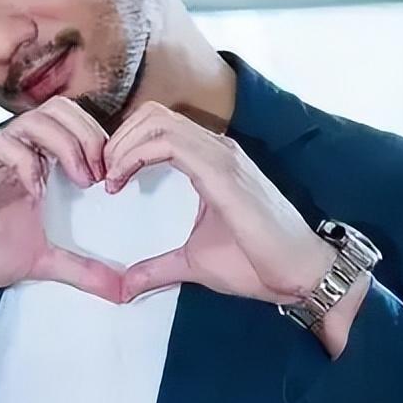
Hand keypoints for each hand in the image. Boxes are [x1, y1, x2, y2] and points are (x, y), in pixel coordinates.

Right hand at [0, 96, 122, 306]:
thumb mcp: (42, 263)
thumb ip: (82, 271)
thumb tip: (123, 291)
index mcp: (37, 163)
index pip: (75, 123)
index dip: (102, 141)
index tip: (114, 179)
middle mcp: (18, 152)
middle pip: (61, 109)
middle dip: (90, 135)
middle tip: (102, 173)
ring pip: (36, 118)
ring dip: (67, 143)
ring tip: (80, 178)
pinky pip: (4, 145)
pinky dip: (29, 162)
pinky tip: (37, 191)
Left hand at [101, 101, 336, 304]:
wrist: (301, 273)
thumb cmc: (259, 262)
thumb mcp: (194, 264)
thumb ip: (157, 268)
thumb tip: (123, 288)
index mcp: (211, 160)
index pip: (158, 127)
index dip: (124, 145)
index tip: (106, 180)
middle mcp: (217, 149)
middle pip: (152, 115)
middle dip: (117, 139)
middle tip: (100, 176)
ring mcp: (222, 156)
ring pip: (157, 121)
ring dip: (122, 144)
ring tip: (108, 178)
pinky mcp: (224, 172)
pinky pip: (169, 143)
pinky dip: (135, 154)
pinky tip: (121, 180)